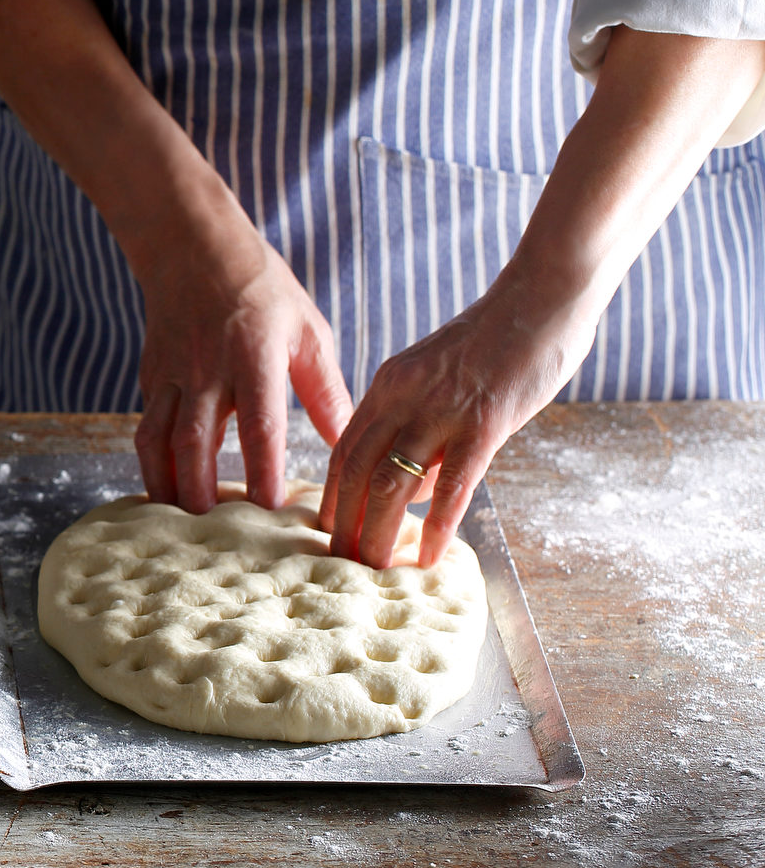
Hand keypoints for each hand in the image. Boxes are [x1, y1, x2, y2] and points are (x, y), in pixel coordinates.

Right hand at [135, 230, 353, 514]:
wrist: (193, 249)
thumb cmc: (263, 290)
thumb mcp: (307, 332)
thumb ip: (326, 392)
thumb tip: (348, 445)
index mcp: (254, 358)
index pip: (259, 424)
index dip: (263, 470)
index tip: (271, 510)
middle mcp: (207, 370)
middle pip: (195, 442)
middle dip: (201, 491)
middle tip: (213, 534)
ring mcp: (172, 374)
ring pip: (157, 439)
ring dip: (165, 484)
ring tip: (176, 522)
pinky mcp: (151, 377)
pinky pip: (145, 426)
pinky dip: (150, 462)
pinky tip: (163, 488)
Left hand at [318, 277, 594, 567]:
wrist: (541, 298)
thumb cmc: (495, 341)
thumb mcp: (437, 377)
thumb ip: (418, 428)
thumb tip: (412, 492)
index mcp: (387, 384)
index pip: (344, 449)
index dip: (332, 495)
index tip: (327, 532)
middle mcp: (402, 397)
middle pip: (356, 472)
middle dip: (344, 524)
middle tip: (340, 565)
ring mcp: (441, 409)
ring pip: (393, 484)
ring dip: (380, 532)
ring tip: (375, 569)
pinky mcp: (485, 422)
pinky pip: (454, 483)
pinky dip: (440, 525)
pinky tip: (432, 555)